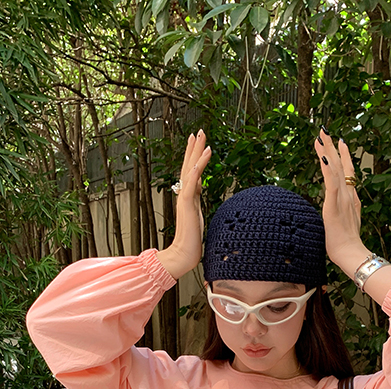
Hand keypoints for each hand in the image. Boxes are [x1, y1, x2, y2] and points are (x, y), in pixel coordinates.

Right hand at [158, 130, 211, 280]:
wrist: (184, 254)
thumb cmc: (191, 244)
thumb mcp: (197, 222)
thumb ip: (197, 212)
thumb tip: (198, 210)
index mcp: (188, 199)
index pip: (191, 174)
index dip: (194, 159)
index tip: (198, 145)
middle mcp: (185, 195)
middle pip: (189, 166)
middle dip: (194, 148)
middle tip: (198, 131)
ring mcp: (185, 197)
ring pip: (190, 168)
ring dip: (196, 150)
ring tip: (201, 135)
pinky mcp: (188, 201)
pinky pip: (194, 178)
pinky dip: (200, 164)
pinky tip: (206, 152)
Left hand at [313, 132, 365, 277]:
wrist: (350, 254)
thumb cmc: (345, 246)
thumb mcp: (343, 226)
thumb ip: (339, 217)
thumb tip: (334, 217)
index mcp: (350, 199)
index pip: (346, 173)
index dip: (343, 157)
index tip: (340, 143)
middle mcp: (348, 195)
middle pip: (340, 166)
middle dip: (333, 148)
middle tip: (326, 131)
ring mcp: (342, 198)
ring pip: (334, 170)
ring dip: (328, 152)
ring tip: (321, 137)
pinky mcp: (334, 205)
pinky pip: (330, 183)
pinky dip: (327, 170)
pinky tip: (322, 157)